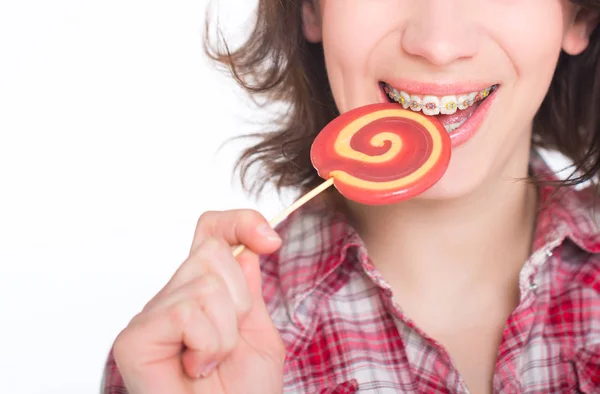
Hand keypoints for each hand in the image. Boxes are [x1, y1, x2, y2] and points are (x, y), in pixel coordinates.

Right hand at [112, 210, 284, 393]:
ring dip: (226, 332)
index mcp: (204, 292)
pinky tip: (196, 368)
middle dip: (239, 301)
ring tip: (212, 362)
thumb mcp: (259, 334)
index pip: (212, 233)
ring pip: (205, 284)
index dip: (239, 222)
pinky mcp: (135, 337)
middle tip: (229, 344)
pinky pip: (187, 312)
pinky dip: (208, 344)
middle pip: (212, 253)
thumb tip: (246, 247)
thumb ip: (249, 290)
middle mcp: (173, 297)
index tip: (270, 241)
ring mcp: (152, 315)